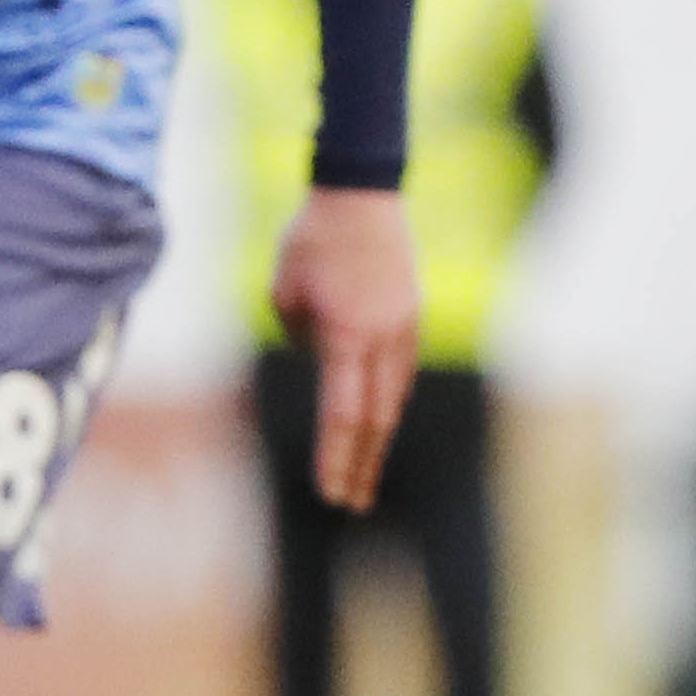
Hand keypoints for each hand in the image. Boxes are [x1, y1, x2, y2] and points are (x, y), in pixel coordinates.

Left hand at [274, 185, 421, 511]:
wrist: (362, 192)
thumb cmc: (312, 238)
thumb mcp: (283, 290)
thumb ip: (297, 333)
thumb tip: (316, 356)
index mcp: (348, 337)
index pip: (343, 415)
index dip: (337, 458)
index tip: (330, 493)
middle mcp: (383, 339)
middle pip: (375, 419)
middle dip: (361, 465)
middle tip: (349, 503)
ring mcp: (404, 327)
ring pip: (393, 396)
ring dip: (377, 438)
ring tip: (363, 472)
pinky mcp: (411, 314)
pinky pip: (400, 370)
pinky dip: (387, 401)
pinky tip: (379, 419)